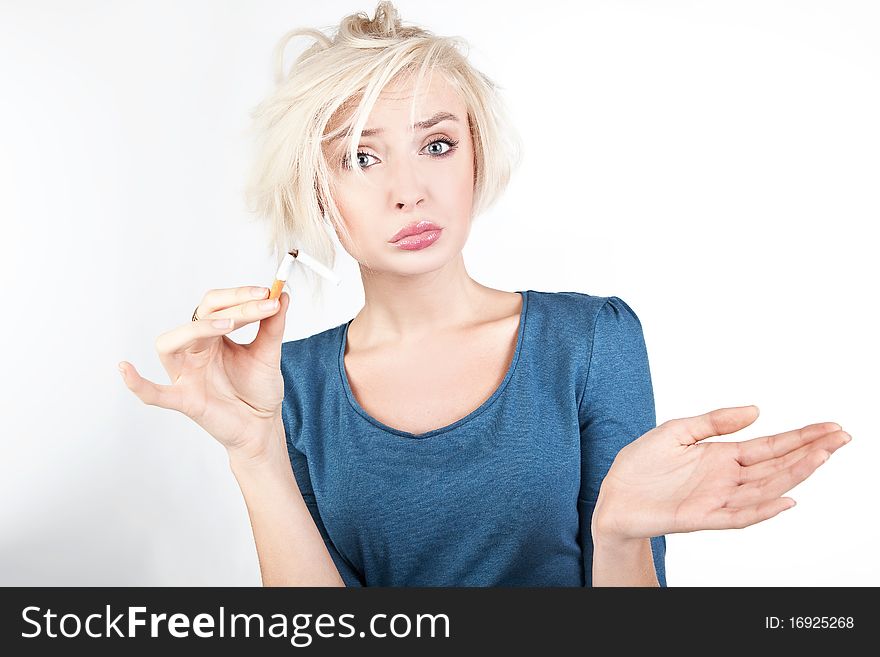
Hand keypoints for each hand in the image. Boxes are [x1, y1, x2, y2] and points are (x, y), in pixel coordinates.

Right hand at [118, 286, 290, 462]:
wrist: (262, 426)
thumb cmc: (258, 390)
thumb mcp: (269, 354)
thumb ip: (273, 326)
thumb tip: (282, 294)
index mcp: (213, 336)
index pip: (217, 305)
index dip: (241, 295)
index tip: (269, 293)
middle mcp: (195, 351)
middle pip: (199, 316)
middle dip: (232, 306)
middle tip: (262, 304)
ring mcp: (187, 375)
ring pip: (170, 344)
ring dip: (196, 329)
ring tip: (227, 324)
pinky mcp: (186, 400)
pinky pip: (155, 393)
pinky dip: (138, 383)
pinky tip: (125, 369)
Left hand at [591, 405, 851, 540]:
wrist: (614, 495)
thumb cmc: (642, 465)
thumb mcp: (677, 430)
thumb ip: (716, 421)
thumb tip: (756, 410)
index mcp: (723, 456)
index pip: (770, 446)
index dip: (801, 437)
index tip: (831, 427)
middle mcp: (727, 479)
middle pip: (777, 465)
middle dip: (810, 452)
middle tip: (841, 437)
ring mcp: (717, 499)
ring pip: (765, 488)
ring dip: (795, 474)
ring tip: (822, 456)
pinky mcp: (702, 516)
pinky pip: (739, 516)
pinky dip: (763, 509)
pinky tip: (785, 499)